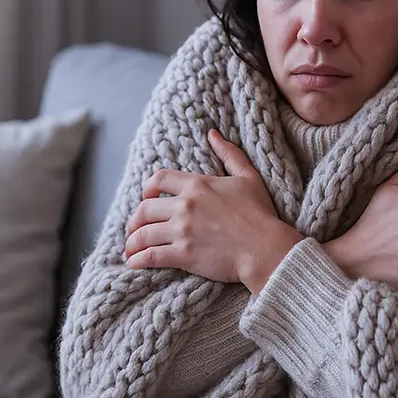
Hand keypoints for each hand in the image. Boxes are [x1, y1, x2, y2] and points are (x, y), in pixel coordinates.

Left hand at [124, 129, 302, 293]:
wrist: (265, 247)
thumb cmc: (260, 214)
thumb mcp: (248, 177)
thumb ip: (230, 154)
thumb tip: (213, 134)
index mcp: (197, 185)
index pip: (158, 179)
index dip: (147, 188)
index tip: (146, 197)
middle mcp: (185, 205)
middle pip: (144, 209)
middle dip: (135, 220)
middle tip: (134, 229)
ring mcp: (182, 230)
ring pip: (142, 234)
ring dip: (132, 242)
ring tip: (131, 249)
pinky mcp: (182, 254)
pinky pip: (150, 255)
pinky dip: (138, 260)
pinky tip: (135, 263)